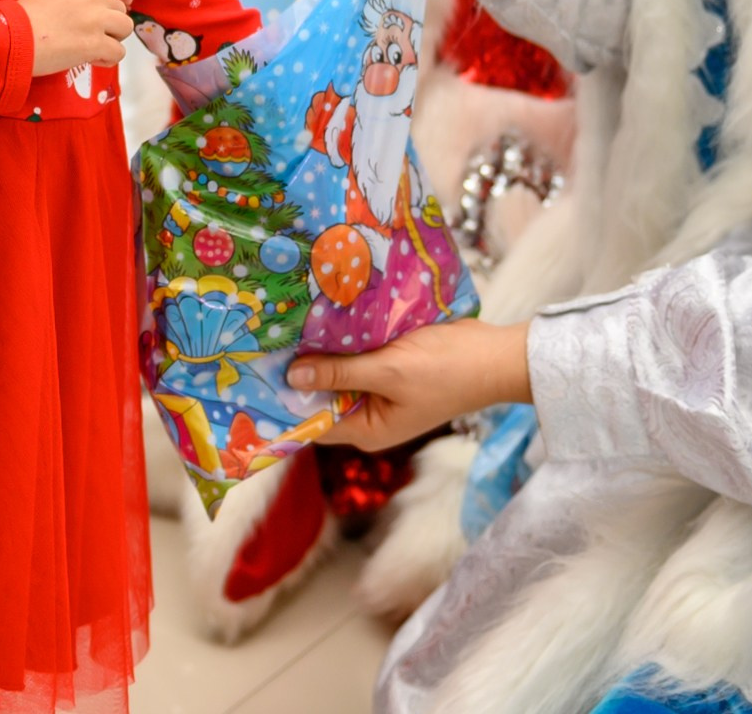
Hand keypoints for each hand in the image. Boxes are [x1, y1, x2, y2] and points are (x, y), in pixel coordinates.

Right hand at [19, 0, 135, 75]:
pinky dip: (107, 58)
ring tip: (94, 48)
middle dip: (112, 23)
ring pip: (124, 29)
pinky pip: (118, 53)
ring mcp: (96, 21)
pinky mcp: (94, 45)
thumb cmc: (23, 18)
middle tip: (95, 34)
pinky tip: (92, 59)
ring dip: (113, 40)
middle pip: (120, 9)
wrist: (12, 38)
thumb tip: (91, 10)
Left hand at [287, 319, 532, 451]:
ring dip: (321, 354)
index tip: (255, 376)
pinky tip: (321, 320)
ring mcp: (381, 393)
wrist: (496, 356)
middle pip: (322, 397)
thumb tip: (292, 377)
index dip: (284, 401)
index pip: (312, 422)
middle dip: (300, 372)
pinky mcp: (391, 370)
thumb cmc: (447, 369)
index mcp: (368, 430)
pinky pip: (358, 359)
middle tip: (264, 342)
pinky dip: (343, 345)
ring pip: (339, 374)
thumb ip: (340, 373)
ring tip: (285, 326)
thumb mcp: (388, 371)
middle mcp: (370, 417)